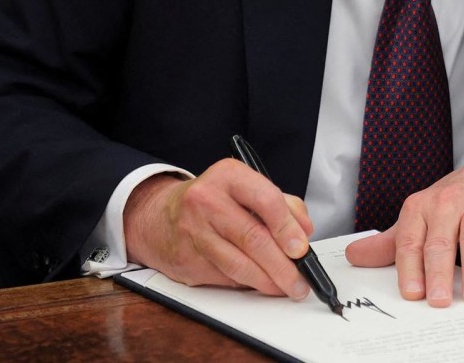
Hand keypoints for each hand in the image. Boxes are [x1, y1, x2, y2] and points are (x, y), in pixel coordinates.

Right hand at [123, 160, 314, 298]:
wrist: (160, 216)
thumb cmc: (213, 201)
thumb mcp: (246, 187)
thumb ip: (282, 204)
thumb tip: (304, 232)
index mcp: (228, 176)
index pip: (266, 200)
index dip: (288, 228)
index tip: (302, 249)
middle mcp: (207, 201)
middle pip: (253, 238)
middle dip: (283, 266)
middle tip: (300, 279)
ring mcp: (193, 232)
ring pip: (238, 265)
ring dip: (268, 282)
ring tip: (285, 287)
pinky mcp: (187, 260)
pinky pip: (225, 277)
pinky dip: (247, 283)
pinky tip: (260, 283)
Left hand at [344, 145, 463, 306]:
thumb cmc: (459, 199)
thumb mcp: (422, 216)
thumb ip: (391, 241)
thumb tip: (355, 255)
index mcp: (422, 206)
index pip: (410, 240)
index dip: (409, 268)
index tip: (411, 293)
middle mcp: (448, 202)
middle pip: (440, 242)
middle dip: (438, 273)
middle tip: (438, 300)